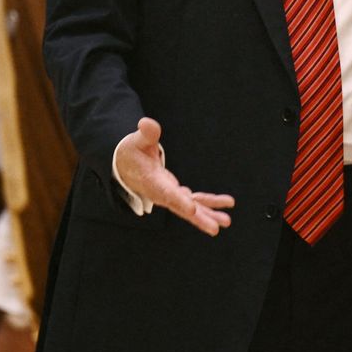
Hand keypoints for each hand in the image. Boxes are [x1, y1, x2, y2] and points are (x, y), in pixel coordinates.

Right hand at [116, 117, 234, 234]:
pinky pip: (195, 200)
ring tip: (226, 222)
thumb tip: (147, 123)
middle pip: (181, 208)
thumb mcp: (135, 141)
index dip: (179, 201)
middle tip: (215, 229)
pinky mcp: (176, 193)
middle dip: (198, 218)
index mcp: (152, 182)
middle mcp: (162, 194)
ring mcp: (170, 196)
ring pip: (190, 208)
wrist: (125, 167)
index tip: (192, 210)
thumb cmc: (131, 153)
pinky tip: (226, 205)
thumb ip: (145, 134)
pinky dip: (209, 202)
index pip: (166, 193)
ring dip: (208, 214)